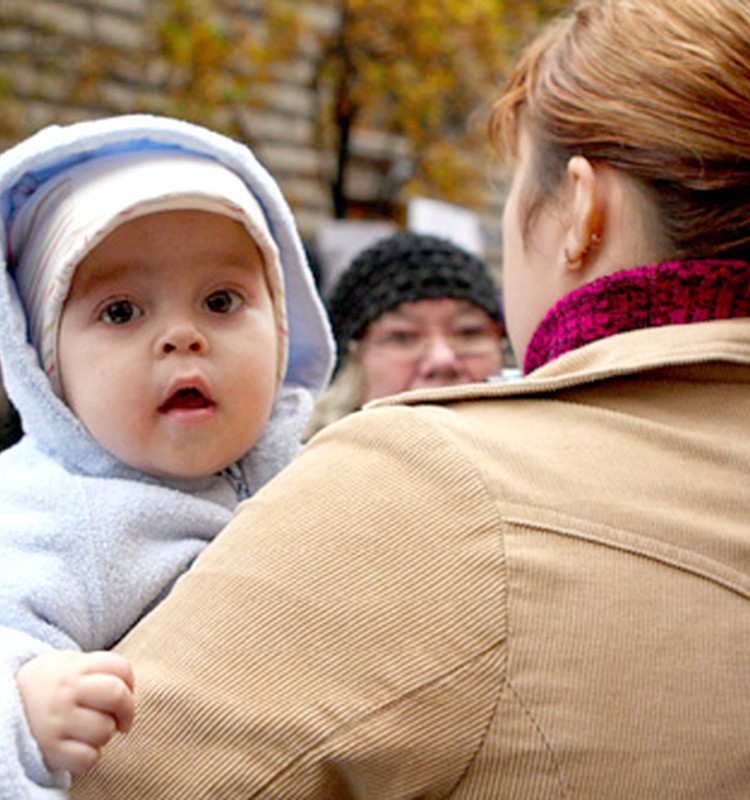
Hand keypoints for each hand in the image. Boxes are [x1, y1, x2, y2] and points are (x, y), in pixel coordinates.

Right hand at [16, 650, 134, 773]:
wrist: (4, 703)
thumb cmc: (51, 685)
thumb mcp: (71, 664)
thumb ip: (100, 669)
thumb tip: (131, 689)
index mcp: (75, 667)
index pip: (121, 668)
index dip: (130, 681)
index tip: (125, 691)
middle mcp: (66, 692)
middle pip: (117, 696)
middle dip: (128, 710)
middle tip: (123, 720)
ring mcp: (57, 721)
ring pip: (105, 730)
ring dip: (106, 734)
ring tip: (91, 730)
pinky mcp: (50, 749)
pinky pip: (88, 758)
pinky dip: (91, 756)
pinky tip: (80, 747)